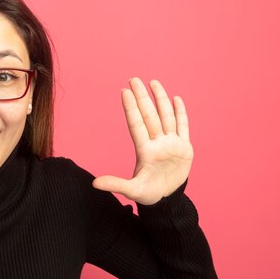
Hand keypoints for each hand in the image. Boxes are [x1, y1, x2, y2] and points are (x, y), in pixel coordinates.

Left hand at [93, 78, 192, 204]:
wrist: (167, 199)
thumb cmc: (148, 194)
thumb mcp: (132, 190)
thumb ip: (116, 184)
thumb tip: (94, 184)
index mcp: (145, 151)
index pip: (136, 124)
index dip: (131, 108)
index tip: (124, 92)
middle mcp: (157, 143)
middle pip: (149, 115)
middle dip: (142, 97)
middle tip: (134, 79)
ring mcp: (171, 143)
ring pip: (166, 116)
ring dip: (160, 99)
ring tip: (153, 82)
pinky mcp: (185, 147)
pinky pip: (183, 126)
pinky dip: (181, 113)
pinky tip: (176, 98)